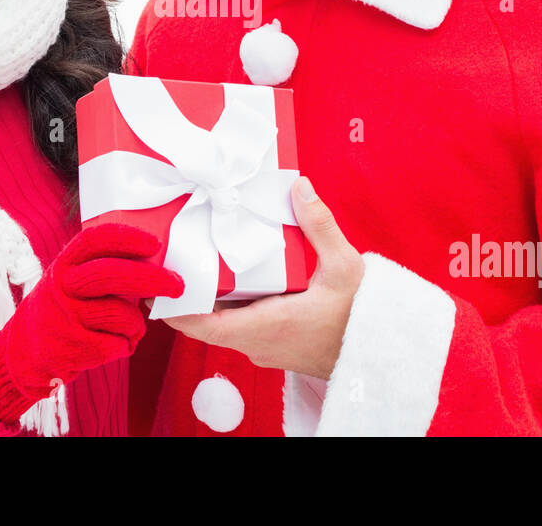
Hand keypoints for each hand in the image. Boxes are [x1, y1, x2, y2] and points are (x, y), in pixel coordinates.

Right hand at [0, 223, 182, 419]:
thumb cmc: (60, 310)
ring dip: (136, 324)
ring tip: (131, 329)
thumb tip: (152, 256)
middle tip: (177, 284)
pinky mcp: (75, 348)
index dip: (127, 238)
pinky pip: (118, 344)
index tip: (155, 242)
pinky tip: (113, 345)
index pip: (95, 240)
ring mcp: (67, 318)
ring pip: (121, 314)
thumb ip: (99, 267)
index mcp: (64, 264)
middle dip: (152, 278)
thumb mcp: (68, 279)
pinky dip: (125, 345)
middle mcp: (63, 287)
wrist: (22, 353)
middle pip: (112, 275)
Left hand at [159, 176, 363, 379]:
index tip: (159, 279)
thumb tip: (299, 187)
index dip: (173, 305)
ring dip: (210, 295)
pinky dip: (230, 303)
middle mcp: (257, 342)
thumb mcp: (345, 267)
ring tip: (200, 256)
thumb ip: (319, 225)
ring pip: (221, 323)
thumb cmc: (363, 317)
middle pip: (204, 320)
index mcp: (265, 325)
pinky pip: (239, 326)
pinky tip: (234, 274)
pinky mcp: (272, 345)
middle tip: (177, 252)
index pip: (200, 325)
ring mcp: (263, 347)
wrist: (382, 355)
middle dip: (189, 289)